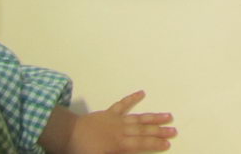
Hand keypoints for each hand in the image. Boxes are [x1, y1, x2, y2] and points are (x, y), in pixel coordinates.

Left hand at [44, 91, 175, 152]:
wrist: (66, 135)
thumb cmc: (81, 152)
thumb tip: (133, 153)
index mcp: (119, 144)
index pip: (141, 144)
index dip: (155, 144)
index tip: (168, 144)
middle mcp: (121, 131)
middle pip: (144, 130)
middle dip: (160, 131)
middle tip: (174, 130)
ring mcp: (115, 120)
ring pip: (138, 118)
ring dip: (153, 117)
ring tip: (168, 115)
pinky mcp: (108, 114)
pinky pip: (121, 105)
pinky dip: (131, 98)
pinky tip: (141, 92)